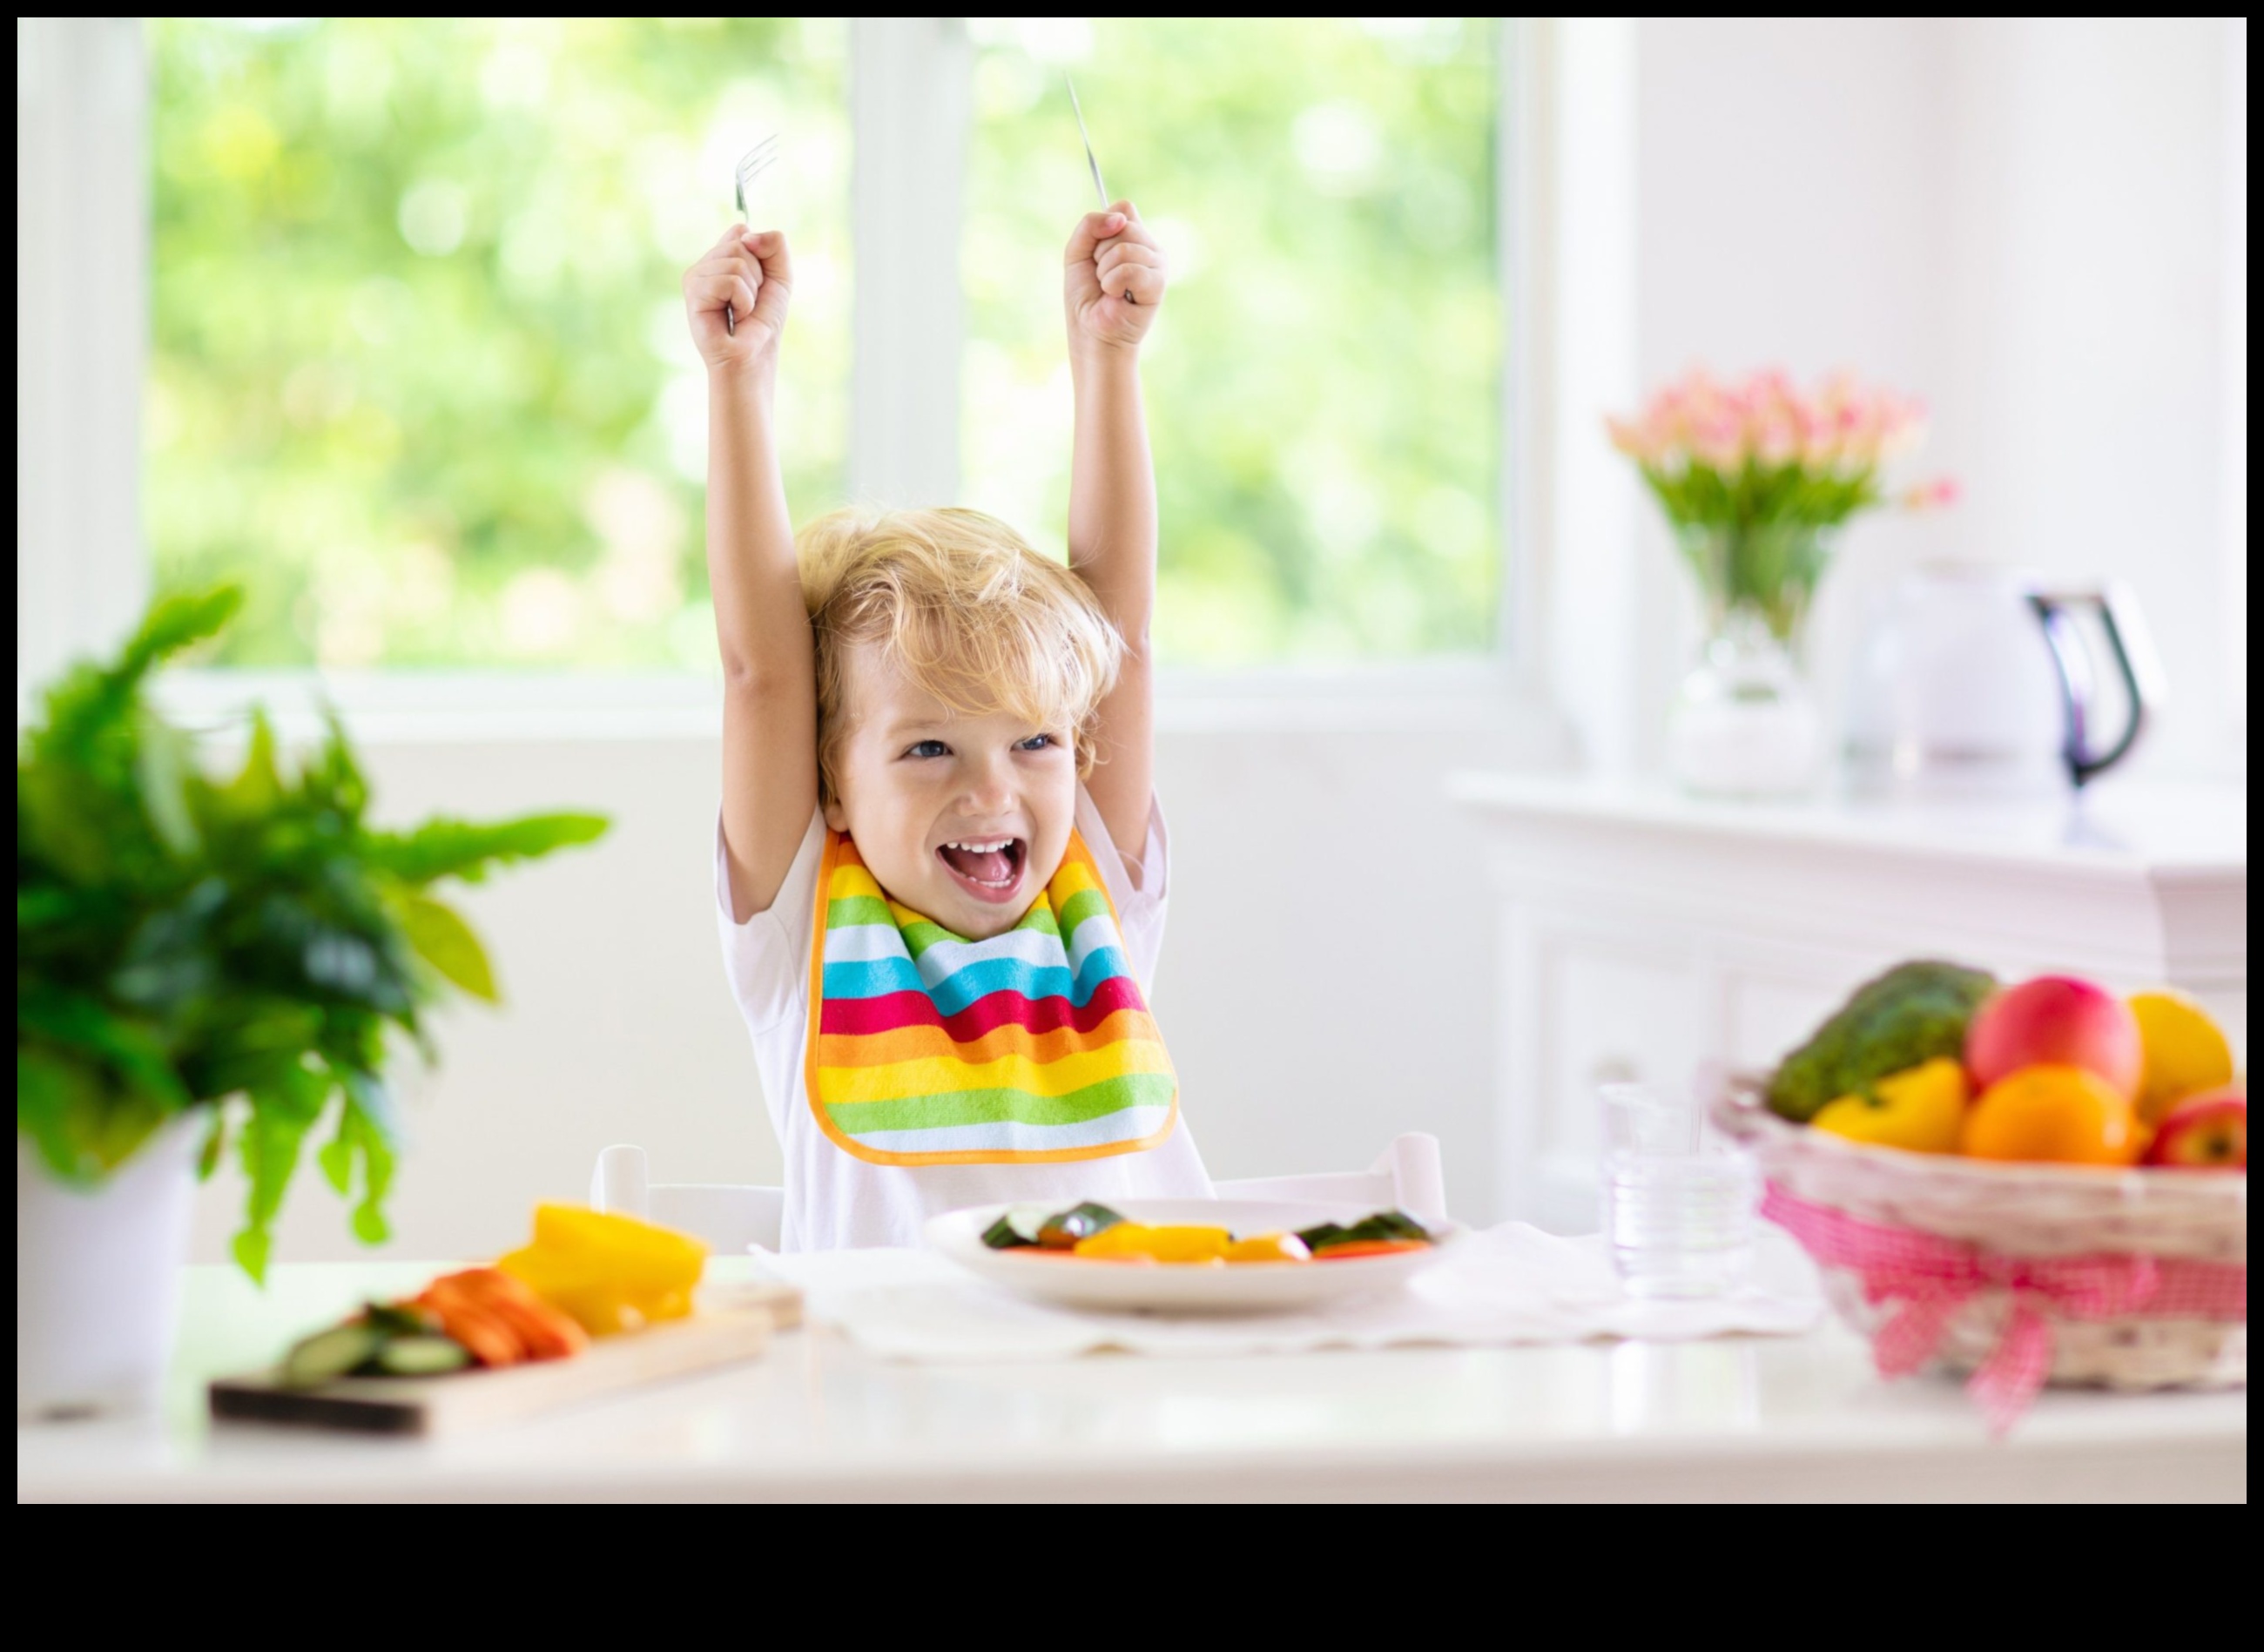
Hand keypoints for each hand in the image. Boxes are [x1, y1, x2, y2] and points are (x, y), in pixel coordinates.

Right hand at [684, 225, 792, 370]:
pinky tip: (733, 317)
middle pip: (741, 244)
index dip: (761, 259)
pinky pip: (730, 281)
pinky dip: (742, 301)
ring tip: (740, 311)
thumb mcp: (781, 276)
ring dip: (750, 292)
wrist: (752, 356)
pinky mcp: (693, 291)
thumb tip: (746, 233)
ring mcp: (695, 276)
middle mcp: (704, 263)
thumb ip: (775, 245)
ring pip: (736, 261)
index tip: (758, 285)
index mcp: (720, 257)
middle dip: (757, 277)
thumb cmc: (763, 321)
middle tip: (748, 303)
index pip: (742, 231)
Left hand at [1064, 202, 1165, 355]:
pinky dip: (1113, 283)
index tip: (1096, 251)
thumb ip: (1090, 225)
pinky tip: (1118, 297)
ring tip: (1110, 289)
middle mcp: (1151, 247)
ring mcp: (1158, 264)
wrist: (1090, 332)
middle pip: (1123, 224)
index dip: (1104, 227)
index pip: (1124, 208)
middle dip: (1100, 252)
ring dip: (1105, 271)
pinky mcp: (1158, 283)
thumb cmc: (1086, 296)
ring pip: (1124, 247)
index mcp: (1135, 236)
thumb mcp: (1077, 252)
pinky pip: (1129, 269)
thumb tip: (1118, 220)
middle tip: (1103, 276)